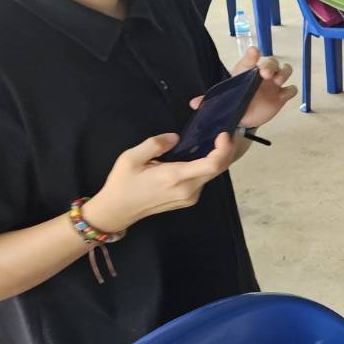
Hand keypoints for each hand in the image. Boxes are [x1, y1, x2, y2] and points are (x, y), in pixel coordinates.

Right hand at [81, 133, 237, 234]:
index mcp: (175, 177)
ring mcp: (190, 197)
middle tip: (223, 133)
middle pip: (218, 169)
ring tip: (213, 141)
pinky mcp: (189, 200)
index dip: (223, 149)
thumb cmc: (122, 183)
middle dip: (225, 151)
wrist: (118, 210)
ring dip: (217, 159)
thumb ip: (155, 144)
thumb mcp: (131, 158)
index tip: (223, 134)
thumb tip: (176, 137)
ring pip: (212, 175)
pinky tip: (201, 155)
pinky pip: (204, 180)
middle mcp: (188, 190)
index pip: (212, 165)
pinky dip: (207, 167)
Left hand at [208, 49, 296, 127]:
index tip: (254, 54)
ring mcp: (274, 85)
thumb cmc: (234, 102)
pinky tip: (283, 95)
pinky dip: (290, 90)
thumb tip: (194, 104)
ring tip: (277, 82)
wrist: (244, 118)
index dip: (253, 54)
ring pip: (285, 70)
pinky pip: (291, 89)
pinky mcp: (281, 96)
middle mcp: (262, 75)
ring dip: (283, 74)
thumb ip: (207, 100)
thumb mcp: (220, 100)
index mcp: (247, 71)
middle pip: (272, 62)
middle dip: (271, 65)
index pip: (251, 56)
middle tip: (266, 75)